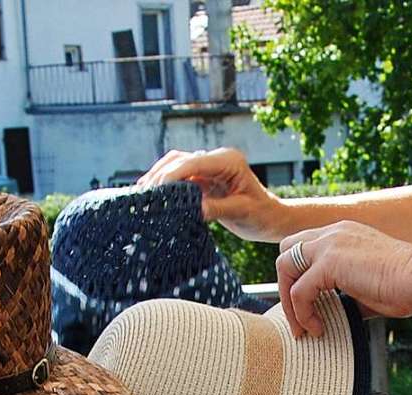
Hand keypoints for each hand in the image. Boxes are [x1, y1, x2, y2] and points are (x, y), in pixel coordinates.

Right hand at [139, 148, 283, 241]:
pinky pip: (179, 176)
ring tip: (143, 193)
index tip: (157, 188)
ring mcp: (209, 166)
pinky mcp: (203, 177)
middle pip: (180, 160)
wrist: (268, 218)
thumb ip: (217, 208)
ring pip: (176, 164)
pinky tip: (151, 193)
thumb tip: (194, 209)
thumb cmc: (260, 215)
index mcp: (229, 161)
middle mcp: (217, 159)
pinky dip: (165, 183)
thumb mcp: (241, 212)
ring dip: (158, 177)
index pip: (195, 162)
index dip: (173, 174)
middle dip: (161, 176)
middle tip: (145, 195)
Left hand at [276, 221, 411, 337]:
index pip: (304, 247)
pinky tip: (318, 328)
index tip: (306, 306)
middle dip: (285, 284)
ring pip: (284, 267)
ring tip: (302, 329)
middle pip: (286, 250)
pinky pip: (299, 291)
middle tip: (297, 317)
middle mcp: (333, 233)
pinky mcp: (330, 262)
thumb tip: (334, 314)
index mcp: (342, 234)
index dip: (298, 275)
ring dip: (288, 302)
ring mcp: (329, 244)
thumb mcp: (368, 288)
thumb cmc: (406, 286)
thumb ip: (346, 295)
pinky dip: (302, 314)